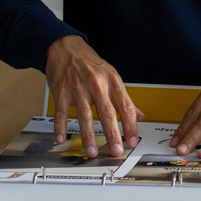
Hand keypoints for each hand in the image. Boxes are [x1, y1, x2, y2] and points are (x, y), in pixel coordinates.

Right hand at [44, 35, 141, 157]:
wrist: (65, 48)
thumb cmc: (89, 63)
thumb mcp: (111, 75)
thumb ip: (124, 98)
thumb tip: (139, 115)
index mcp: (112, 81)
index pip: (125, 106)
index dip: (131, 125)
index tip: (133, 140)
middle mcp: (96, 84)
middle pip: (107, 113)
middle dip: (112, 134)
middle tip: (116, 150)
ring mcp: (78, 88)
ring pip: (84, 116)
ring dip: (88, 136)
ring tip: (92, 151)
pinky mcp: (61, 92)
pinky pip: (61, 112)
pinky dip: (60, 127)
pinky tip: (61, 139)